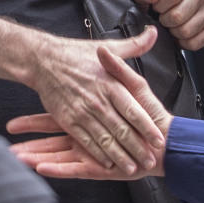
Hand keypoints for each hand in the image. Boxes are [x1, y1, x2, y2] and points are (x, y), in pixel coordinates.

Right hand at [9, 44, 170, 178]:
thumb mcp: (109, 47)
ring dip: (120, 156)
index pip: (134, 110)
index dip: (148, 127)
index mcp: (111, 84)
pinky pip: (85, 141)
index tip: (160, 140)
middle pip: (122, 130)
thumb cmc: (78, 55)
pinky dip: (97, 154)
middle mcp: (98, 100)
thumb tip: (153, 33)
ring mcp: (82, 112)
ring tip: (133, 168)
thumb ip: (135, 45)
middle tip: (151, 161)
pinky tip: (107, 163)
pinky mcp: (68, 120)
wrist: (44, 60)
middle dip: (138, 148)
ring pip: (105, 140)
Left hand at [133, 0, 203, 50]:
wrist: (166, 13)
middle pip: (178, 16)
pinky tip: (180, 35)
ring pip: (187, 31)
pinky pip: (195, 42)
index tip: (157, 7)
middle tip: (164, 19)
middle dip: (166, 21)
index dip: (160, 6)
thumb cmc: (156, 2)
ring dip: (174, 33)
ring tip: (172, 26)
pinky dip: (184, 43)